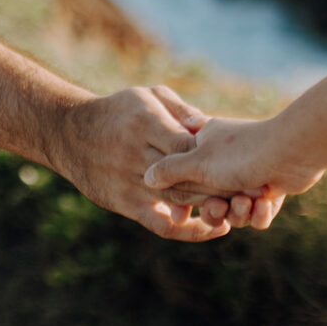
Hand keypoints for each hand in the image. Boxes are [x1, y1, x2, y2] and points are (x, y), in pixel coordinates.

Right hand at [45, 85, 252, 240]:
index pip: (188, 147)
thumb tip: (210, 126)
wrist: (70, 133)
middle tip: (256, 189)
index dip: (217, 158)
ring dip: (213, 206)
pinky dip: (189, 229)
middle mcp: (136, 156)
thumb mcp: (146, 95)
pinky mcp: (125, 205)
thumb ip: (179, 109)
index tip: (245, 161)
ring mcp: (129, 183)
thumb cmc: (118, 110)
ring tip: (242, 205)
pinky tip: (214, 228)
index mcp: (144, 124)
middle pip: (188, 177)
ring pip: (180, 201)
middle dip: (224, 185)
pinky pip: (161, 224)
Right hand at [143, 115, 323, 226]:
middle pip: (209, 198)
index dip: (181, 199)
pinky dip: (259, 214)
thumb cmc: (240, 152)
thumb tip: (146, 178)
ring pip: (234, 208)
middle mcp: (226, 159)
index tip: (178, 214)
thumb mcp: (196, 162)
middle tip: (220, 205)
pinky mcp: (271, 188)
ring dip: (239, 212)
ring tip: (247, 202)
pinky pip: (258, 212)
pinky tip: (264, 206)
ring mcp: (249, 174)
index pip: (182, 175)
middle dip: (214, 209)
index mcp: (204, 145)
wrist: (293, 150)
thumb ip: (170, 170)